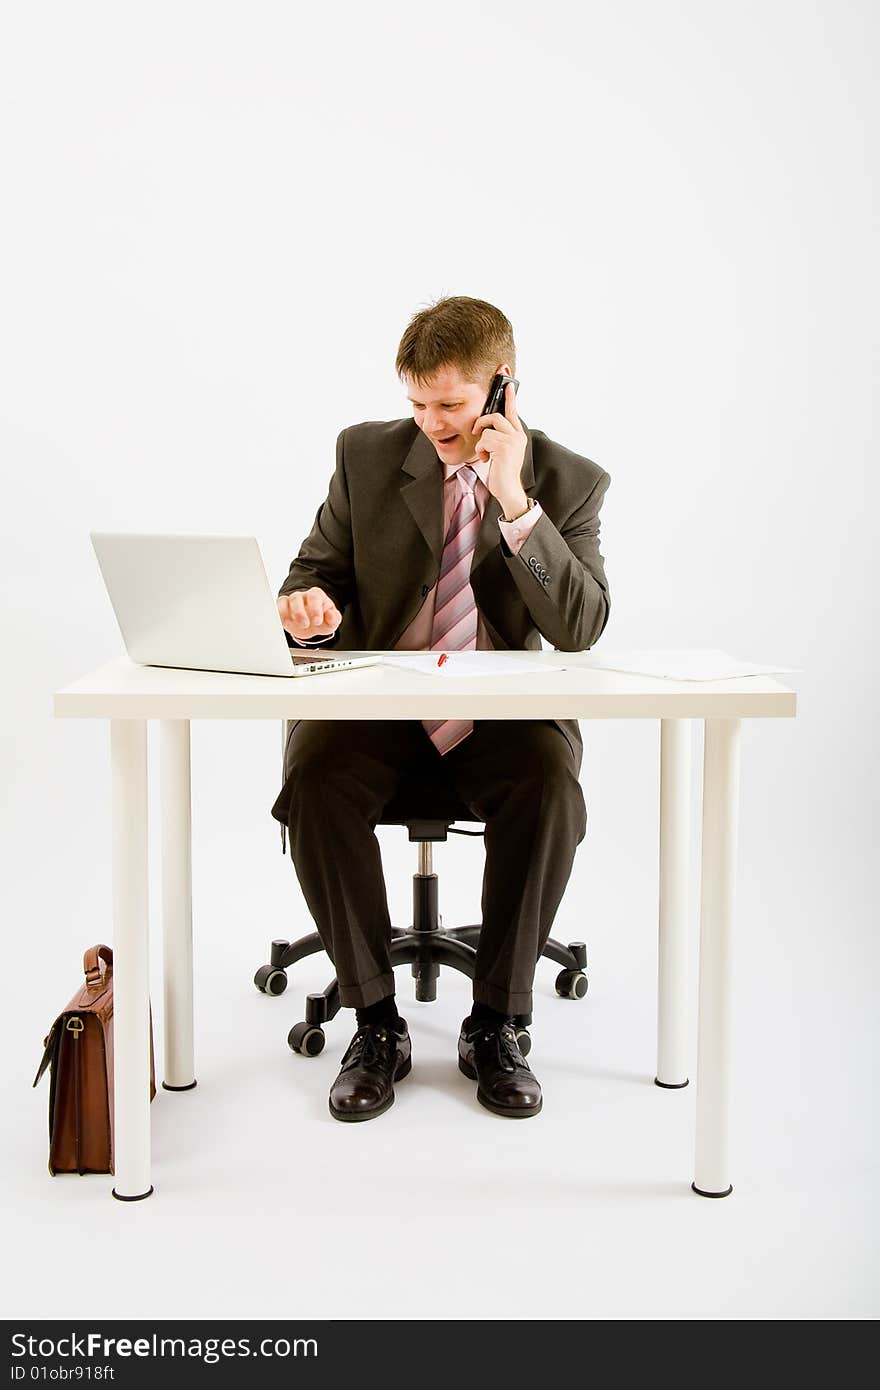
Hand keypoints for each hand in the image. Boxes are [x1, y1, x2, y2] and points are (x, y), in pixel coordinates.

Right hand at [277, 587, 341, 640]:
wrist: (311, 624)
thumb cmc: (322, 619)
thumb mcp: (331, 621)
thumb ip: (334, 618)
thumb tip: (330, 614)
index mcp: (316, 595)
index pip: (314, 596)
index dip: (315, 608)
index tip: (317, 621)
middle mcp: (302, 596)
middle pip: (296, 597)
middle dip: (299, 612)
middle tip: (304, 624)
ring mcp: (290, 601)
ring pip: (284, 601)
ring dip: (286, 613)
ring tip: (292, 624)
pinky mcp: (281, 608)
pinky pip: (277, 608)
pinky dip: (279, 615)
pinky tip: (284, 623)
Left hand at [471, 380, 527, 513]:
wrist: (508, 490)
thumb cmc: (502, 472)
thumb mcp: (501, 451)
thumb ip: (499, 436)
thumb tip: (487, 425)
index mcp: (518, 435)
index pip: (512, 411)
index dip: (510, 397)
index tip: (508, 383)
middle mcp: (518, 435)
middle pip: (496, 416)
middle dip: (481, 423)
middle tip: (475, 432)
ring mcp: (512, 441)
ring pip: (488, 429)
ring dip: (481, 443)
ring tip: (485, 455)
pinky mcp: (505, 447)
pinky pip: (485, 439)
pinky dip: (481, 450)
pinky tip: (485, 460)